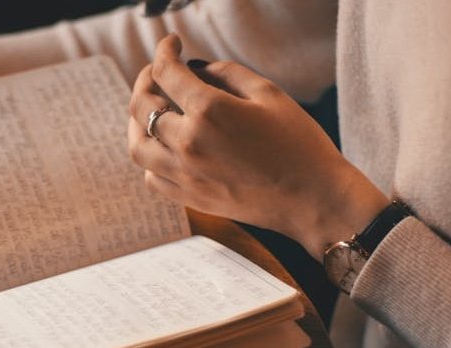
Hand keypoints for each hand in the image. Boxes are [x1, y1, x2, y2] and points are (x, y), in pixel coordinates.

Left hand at [128, 35, 388, 259]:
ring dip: (136, 121)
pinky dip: (149, 158)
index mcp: (208, 111)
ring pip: (137, 145)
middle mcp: (187, 143)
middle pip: (142, 104)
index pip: (167, 71)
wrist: (313, 199)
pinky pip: (150, 177)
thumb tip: (195, 68)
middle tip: (157, 73)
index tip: (172, 44)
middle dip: (146, 80)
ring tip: (151, 110)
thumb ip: (226, 73)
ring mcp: (184, 174)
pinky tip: (163, 148)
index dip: (165, 50)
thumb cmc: (299, 143)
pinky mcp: (190, 198)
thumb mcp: (268, 94)